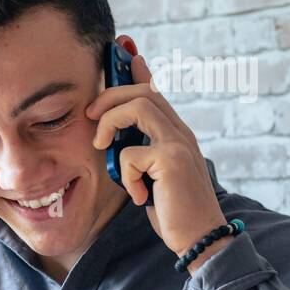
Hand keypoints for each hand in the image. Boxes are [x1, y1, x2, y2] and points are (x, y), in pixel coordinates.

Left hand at [87, 36, 229, 264]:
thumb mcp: (152, 176)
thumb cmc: (173, 210)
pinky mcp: (171, 161)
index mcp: (175, 133)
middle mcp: (180, 132)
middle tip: (90, 116)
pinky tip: (139, 196)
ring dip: (110, 122)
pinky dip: (126, 176)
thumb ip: (140, 153)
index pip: (155, 90)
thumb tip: (118, 140)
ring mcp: (178, 144)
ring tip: (101, 146)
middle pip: (142, 90)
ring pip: (138, 106)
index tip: (124, 50)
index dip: (138, 69)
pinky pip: (130, 154)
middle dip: (110, 95)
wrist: (200, 239)